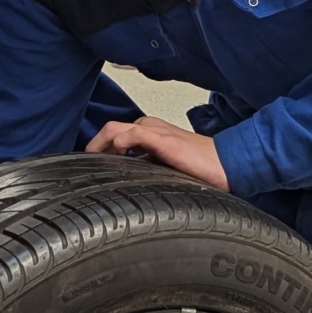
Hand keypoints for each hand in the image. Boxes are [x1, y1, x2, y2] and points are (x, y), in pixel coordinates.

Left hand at [87, 115, 227, 189]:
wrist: (227, 164)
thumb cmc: (202, 168)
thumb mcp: (165, 168)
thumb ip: (145, 168)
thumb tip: (122, 185)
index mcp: (149, 133)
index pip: (113, 135)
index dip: (98, 150)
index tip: (88, 168)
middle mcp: (149, 127)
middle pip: (109, 131)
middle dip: (94, 148)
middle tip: (84, 169)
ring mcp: (155, 131)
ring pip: (114, 130)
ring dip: (99, 146)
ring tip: (92, 165)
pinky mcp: (162, 138)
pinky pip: (130, 135)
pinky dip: (117, 145)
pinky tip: (113, 160)